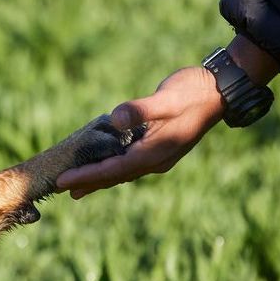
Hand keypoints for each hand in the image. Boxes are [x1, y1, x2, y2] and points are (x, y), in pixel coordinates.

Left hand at [55, 67, 223, 198]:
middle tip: (59, 189)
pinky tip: (102, 166)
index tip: (63, 181)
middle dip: (88, 182)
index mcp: (156, 152)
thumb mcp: (167, 97)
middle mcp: (156, 159)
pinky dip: (112, 167)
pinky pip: (129, 163)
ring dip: (98, 179)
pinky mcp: (160, 147)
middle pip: (115, 176)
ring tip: (75, 187)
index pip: (114, 169)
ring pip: (122, 172)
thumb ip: (141, 110)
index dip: (87, 175)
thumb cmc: (193, 91)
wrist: (219, 91)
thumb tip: (115, 120)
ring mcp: (159, 155)